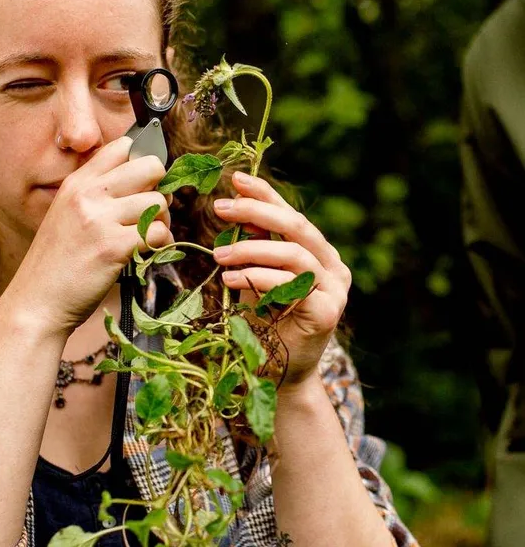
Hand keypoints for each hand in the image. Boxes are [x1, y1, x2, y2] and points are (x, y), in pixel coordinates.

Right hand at [8, 136, 174, 334]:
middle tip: (153, 211)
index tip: (143, 186)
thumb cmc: (56, 265)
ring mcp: (99, 220)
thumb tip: (144, 183)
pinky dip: (161, 245)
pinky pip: (158, 233)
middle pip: (150, 167)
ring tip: (147, 237)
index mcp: (76, 183)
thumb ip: (96, 195)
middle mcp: (87, 195)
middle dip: (160, 188)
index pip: (122, 147)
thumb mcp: (66, 216)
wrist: (36, 303)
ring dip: (163, 221)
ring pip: (159, 202)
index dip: (141, 164)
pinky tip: (147, 253)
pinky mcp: (113, 247)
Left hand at [211, 171, 351, 385]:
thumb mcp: (254, 277)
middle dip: (257, 212)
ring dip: (251, 250)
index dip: (264, 194)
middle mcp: (332, 265)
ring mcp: (335, 288)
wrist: (278, 374)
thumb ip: (253, 246)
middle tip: (221, 209)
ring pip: (293, 254)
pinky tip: (232, 280)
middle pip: (296, 226)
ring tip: (219, 257)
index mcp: (316, 252)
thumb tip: (234, 208)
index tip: (235, 179)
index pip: (290, 215)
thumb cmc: (265, 324)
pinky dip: (259, 279)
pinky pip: (293, 285)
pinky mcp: (328, 311)